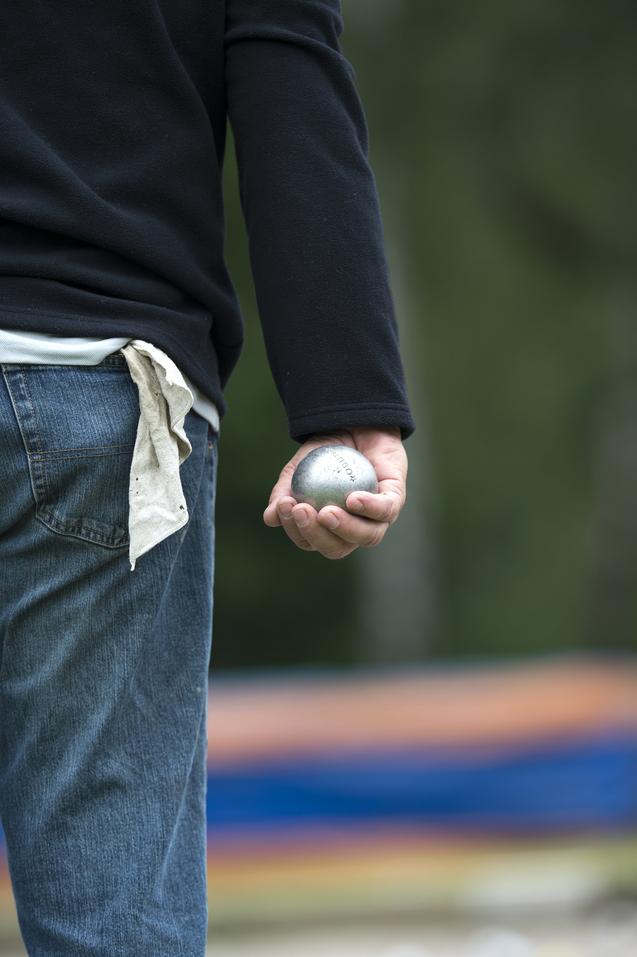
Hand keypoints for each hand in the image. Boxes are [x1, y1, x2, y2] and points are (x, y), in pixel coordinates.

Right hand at [263, 426, 407, 559]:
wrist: (353, 422)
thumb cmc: (326, 450)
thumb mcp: (298, 467)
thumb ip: (284, 491)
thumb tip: (270, 519)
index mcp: (329, 528)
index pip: (311, 541)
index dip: (296, 530)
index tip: (285, 506)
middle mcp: (355, 529)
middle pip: (338, 548)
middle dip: (317, 535)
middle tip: (302, 511)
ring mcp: (378, 517)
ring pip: (367, 536)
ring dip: (345, 528)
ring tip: (325, 512)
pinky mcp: (395, 498)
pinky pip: (386, 509)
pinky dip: (369, 507)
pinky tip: (352, 499)